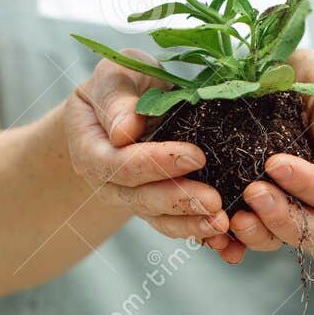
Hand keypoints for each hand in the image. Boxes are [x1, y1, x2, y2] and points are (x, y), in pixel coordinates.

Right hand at [64, 52, 230, 242]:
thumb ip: (116, 100)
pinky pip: (174, 224)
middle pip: (139, 197)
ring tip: (222, 224)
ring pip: (158, 218)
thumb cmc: (122, 85)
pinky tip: (225, 239)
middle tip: (214, 201)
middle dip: (179, 200)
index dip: (155, 163)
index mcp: (89, 149)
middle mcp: (106, 182)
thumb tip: (125, 132)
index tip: (195, 155)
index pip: (118, 164)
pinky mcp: (155, 207)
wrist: (125, 107)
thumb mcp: (115, 76)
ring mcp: (130, 198)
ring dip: (191, 223)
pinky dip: (198, 232)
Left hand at [216, 48, 313, 264]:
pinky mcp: (249, 208)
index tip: (274, 163)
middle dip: (280, 216)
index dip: (304, 182)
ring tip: (232, 220)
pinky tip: (214, 240)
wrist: (277, 83)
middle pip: (306, 227)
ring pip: (275, 238)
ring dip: (256, 234)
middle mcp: (310, 195)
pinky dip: (230, 243)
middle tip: (252, 192)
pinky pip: (242, 235)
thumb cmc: (306, 78)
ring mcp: (280, 204)